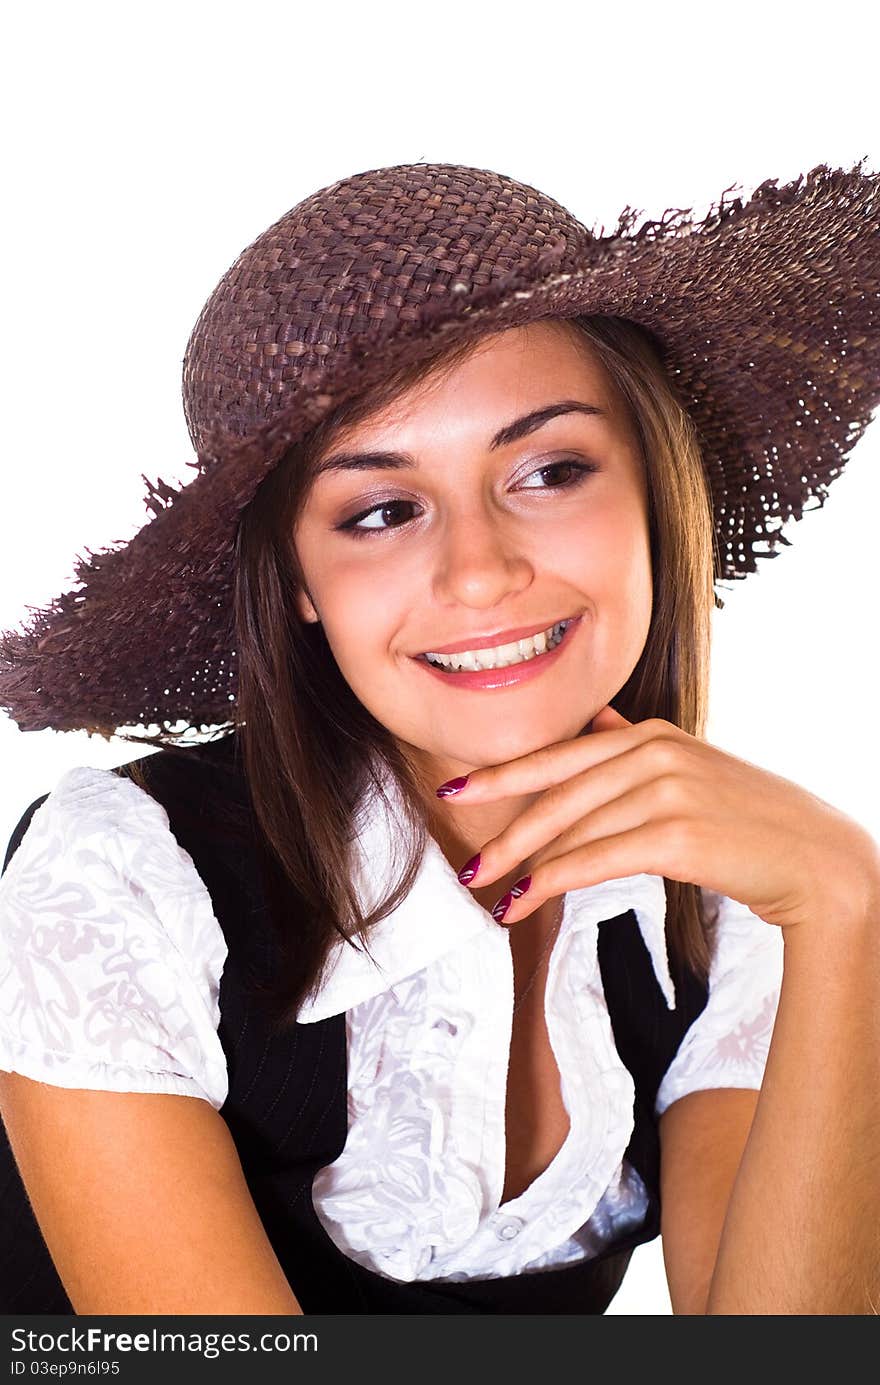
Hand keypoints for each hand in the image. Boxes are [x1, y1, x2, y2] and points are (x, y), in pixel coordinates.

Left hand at [436, 705, 879, 931]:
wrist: (816, 858)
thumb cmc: (749, 822)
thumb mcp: (691, 770)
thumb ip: (638, 748)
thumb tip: (598, 726)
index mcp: (651, 734)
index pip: (559, 756)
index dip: (503, 776)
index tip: (459, 794)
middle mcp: (654, 752)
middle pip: (556, 795)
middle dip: (504, 832)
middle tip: (467, 865)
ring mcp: (666, 789)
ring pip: (571, 831)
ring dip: (524, 867)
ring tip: (493, 896)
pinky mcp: (677, 834)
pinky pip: (595, 860)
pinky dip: (552, 882)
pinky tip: (526, 901)